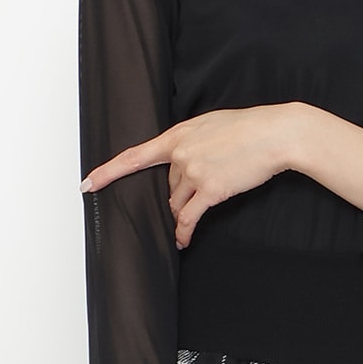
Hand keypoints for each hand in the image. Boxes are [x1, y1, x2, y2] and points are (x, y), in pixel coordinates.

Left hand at [80, 104, 301, 248]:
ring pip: (177, 202)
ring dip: (183, 211)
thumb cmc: (249, 128)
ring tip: (192, 217)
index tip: (87, 183)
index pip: (134, 156)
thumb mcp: (211, 125)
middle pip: (166, 185)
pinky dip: (184, 230)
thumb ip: (190, 141)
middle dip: (178, 192)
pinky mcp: (210, 189)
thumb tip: (182, 161)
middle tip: (202, 187)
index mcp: (177, 134)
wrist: (274, 134)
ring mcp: (194, 172)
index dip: (108, 172)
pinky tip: (183, 238)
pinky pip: (189, 216)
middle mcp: (180, 153)